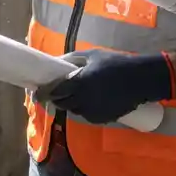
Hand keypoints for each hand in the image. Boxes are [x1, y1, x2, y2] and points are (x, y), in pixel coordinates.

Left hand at [35, 49, 173, 124]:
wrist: (141, 80)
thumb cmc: (115, 63)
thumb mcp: (92, 55)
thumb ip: (71, 59)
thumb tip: (55, 62)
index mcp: (79, 83)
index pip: (55, 92)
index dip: (43, 93)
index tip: (35, 93)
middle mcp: (84, 100)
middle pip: (62, 103)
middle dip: (55, 98)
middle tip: (53, 91)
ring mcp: (93, 112)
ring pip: (73, 110)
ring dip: (70, 103)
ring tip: (75, 92)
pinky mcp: (102, 119)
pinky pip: (86, 115)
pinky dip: (83, 108)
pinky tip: (89, 99)